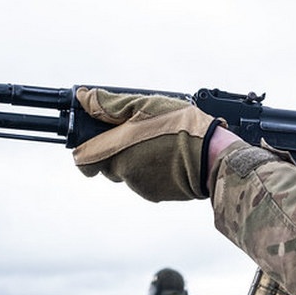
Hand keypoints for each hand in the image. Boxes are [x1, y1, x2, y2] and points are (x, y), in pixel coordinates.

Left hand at [72, 89, 222, 201]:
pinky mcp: (156, 195)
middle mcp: (123, 172)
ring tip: (159, 143)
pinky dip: (151, 169)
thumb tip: (84, 99)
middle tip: (137, 134)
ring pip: (126, 172)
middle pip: (105, 163)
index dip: (86, 147)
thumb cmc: (181, 128)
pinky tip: (168, 157)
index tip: (97, 138)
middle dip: (115, 150)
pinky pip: (144, 181)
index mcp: (116, 149)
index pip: (82, 158)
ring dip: (135, 159)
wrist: (213, 158)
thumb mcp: (145, 104)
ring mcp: (140, 186)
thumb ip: (110, 104)